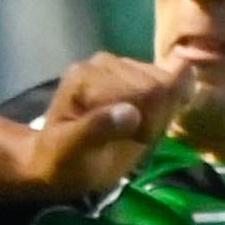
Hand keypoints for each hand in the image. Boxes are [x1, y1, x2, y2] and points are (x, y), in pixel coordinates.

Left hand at [16, 51, 200, 193]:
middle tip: (134, 139)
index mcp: (85, 78)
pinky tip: (147, 119)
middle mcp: (103, 63)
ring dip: (160, 112)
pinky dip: (166, 104)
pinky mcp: (134, 72)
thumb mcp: (71, 152)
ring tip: (136, 131)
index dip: (149, 123)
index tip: (135, 143)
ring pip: (166, 82)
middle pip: (157, 83)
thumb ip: (97, 129)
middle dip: (155, 116)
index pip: (141, 91)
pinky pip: (169, 81)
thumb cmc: (63, 161)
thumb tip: (131, 113)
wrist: (55, 161)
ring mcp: (120, 64)